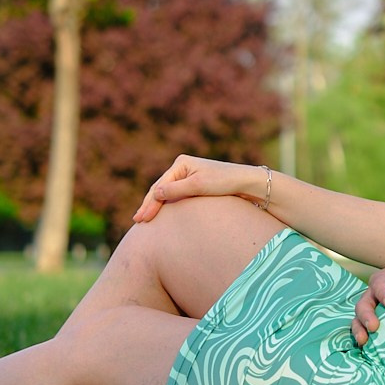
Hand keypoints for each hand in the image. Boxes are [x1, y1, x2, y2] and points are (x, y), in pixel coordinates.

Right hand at [133, 155, 266, 223]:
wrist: (247, 183)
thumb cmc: (224, 182)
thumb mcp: (198, 186)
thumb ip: (176, 190)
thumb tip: (155, 193)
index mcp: (181, 163)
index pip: (160, 186)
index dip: (150, 203)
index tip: (142, 219)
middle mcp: (183, 167)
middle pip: (161, 188)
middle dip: (149, 205)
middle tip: (137, 221)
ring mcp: (189, 176)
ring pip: (167, 193)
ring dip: (156, 206)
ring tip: (144, 219)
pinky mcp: (195, 185)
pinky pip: (176, 196)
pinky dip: (168, 205)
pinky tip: (162, 215)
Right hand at [351, 250, 384, 346]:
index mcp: (383, 280)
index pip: (379, 285)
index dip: (383, 293)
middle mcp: (373, 295)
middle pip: (363, 304)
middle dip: (366, 316)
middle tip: (374, 327)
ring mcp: (372, 311)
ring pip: (358, 319)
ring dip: (359, 329)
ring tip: (364, 340)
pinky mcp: (375, 323)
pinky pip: (363, 330)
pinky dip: (362, 338)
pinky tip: (367, 348)